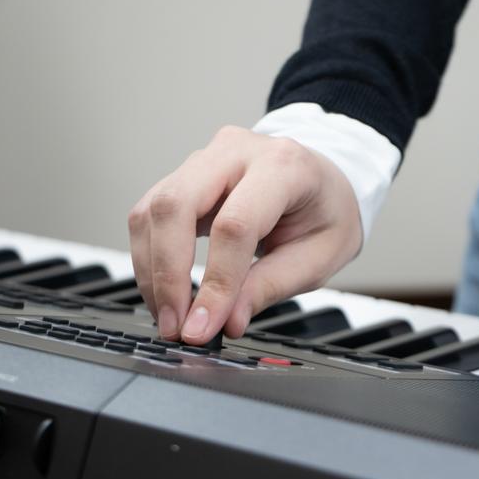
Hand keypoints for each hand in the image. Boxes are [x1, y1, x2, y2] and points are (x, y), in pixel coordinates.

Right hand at [128, 126, 361, 343]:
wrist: (324, 180)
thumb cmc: (327, 212)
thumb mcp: (320, 257)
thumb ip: (271, 285)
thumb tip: (227, 320)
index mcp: (284, 166)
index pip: (235, 225)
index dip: (216, 281)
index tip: (203, 327)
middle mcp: (238, 151)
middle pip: (176, 204)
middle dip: (167, 273)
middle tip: (175, 325)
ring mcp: (206, 158)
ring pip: (153, 209)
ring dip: (152, 270)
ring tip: (171, 317)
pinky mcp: (185, 175)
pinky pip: (151, 213)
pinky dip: (151, 257)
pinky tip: (167, 291)